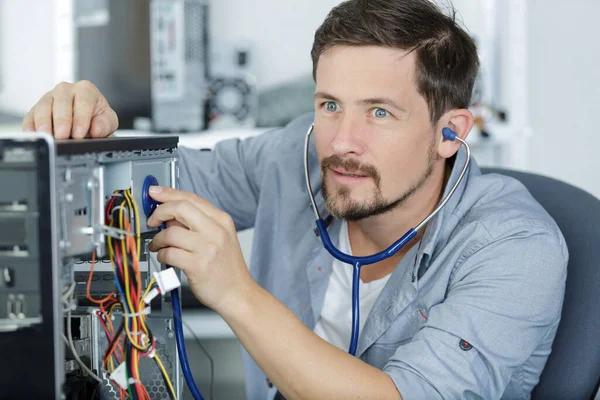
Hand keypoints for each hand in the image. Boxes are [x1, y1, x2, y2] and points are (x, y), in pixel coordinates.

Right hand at [22, 80, 117, 138]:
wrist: (87, 123)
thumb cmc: (97, 119)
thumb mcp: (108, 121)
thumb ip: (105, 124)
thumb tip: (96, 129)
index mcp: (86, 90)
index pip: (83, 101)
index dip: (81, 118)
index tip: (79, 133)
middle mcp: (66, 90)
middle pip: (61, 102)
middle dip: (62, 120)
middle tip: (62, 135)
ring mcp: (49, 98)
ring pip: (44, 106)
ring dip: (44, 122)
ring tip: (47, 135)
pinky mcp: (36, 109)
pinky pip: (31, 115)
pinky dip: (31, 125)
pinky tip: (34, 134)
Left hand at [146, 186, 252, 310]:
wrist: (238, 293)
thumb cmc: (227, 268)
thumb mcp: (221, 237)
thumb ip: (198, 223)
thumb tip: (169, 214)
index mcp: (222, 220)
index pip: (191, 198)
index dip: (169, 193)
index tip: (155, 192)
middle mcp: (216, 231)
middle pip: (180, 208)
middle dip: (159, 212)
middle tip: (153, 221)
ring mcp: (207, 248)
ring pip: (170, 233)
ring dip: (158, 239)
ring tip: (158, 245)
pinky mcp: (197, 266)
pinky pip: (169, 253)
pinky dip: (161, 255)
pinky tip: (165, 257)